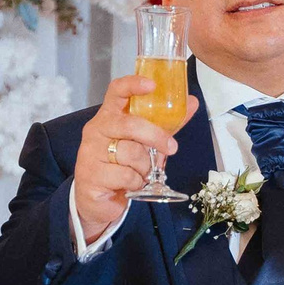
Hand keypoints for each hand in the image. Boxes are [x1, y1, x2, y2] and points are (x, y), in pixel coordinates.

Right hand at [73, 74, 197, 243]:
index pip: (116, 92)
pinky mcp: (91, 174)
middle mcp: (96, 129)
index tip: (152, 85)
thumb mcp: (145, 143)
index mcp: (109, 116)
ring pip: (130, 153)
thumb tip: (192, 102)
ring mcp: (90, 151)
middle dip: (155, 136)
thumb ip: (166, 124)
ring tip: (141, 172)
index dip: (133, 85)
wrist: (99, 199)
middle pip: (130, 124)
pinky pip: (125, 175)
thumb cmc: (123, 165)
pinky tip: (131, 184)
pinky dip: (136, 182)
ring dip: (145, 166)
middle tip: (171, 148)